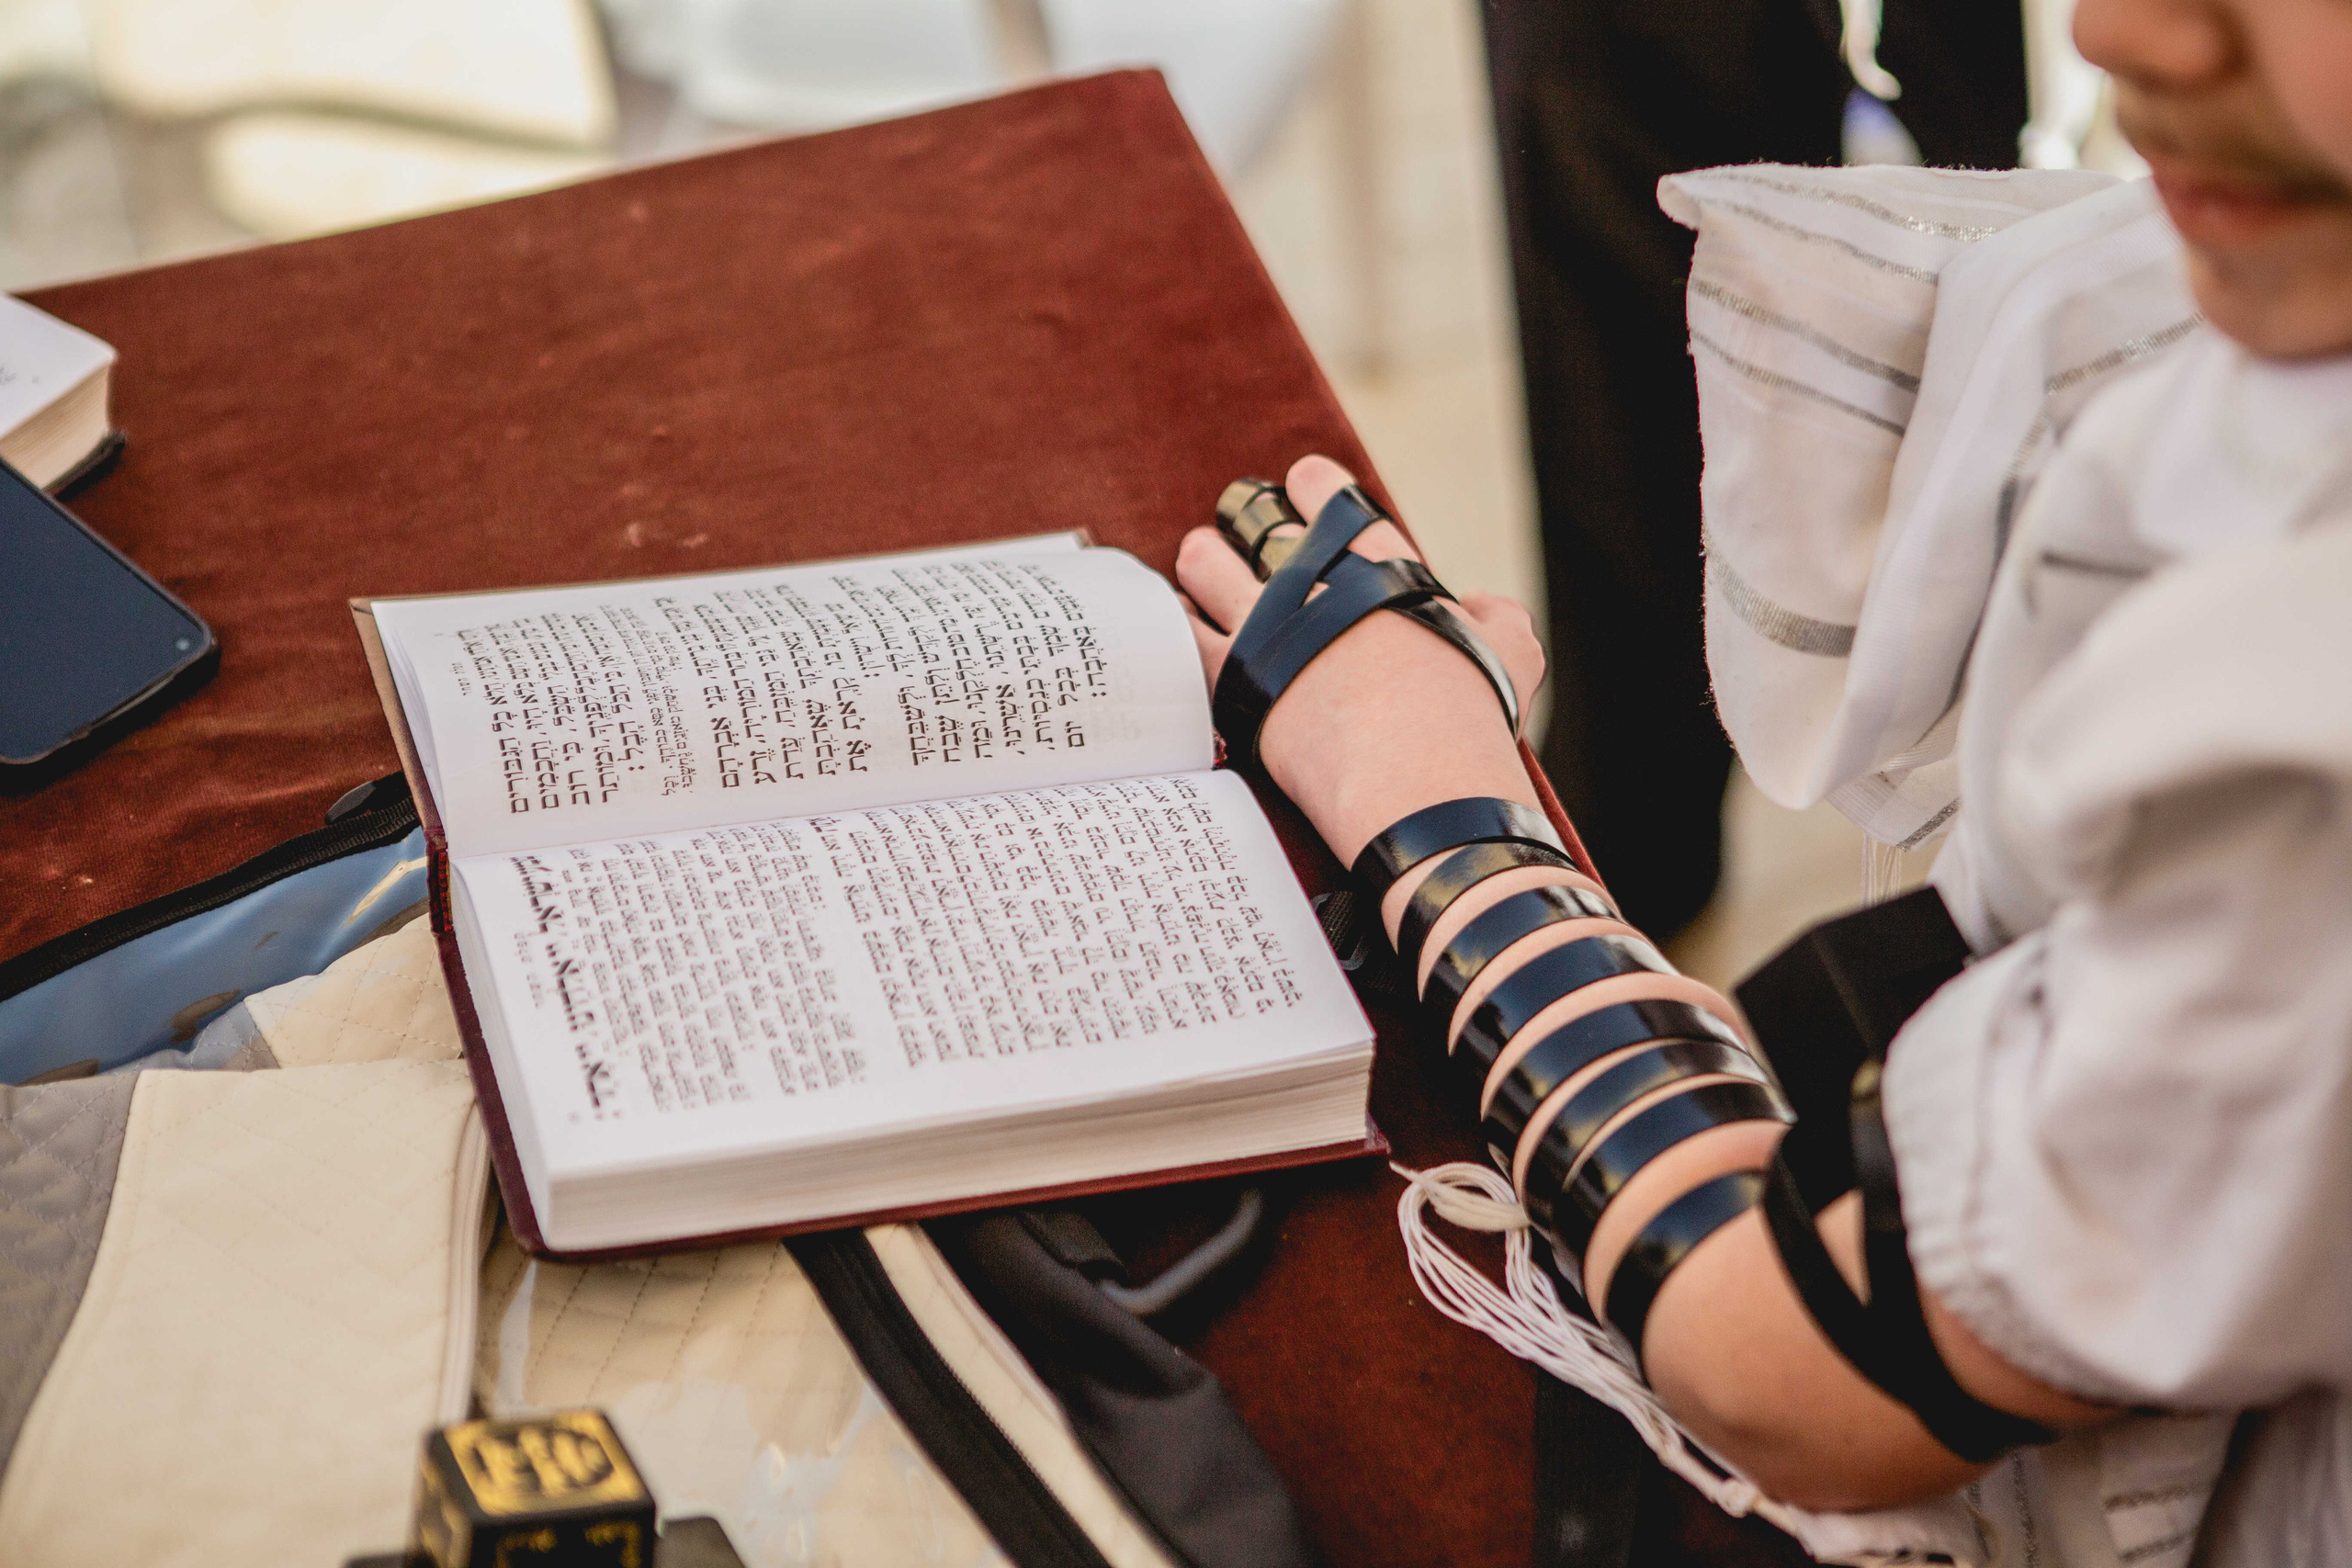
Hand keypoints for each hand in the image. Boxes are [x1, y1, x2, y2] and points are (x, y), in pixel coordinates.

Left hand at [1174, 454, 1545, 880]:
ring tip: (1199, 559)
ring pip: (1209, 567)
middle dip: (1250, 525)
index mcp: (1383, 567)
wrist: (1419, 788)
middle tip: (1239, 531)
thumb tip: (1483, 605)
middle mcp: (1317, 584)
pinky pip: (1182, 635)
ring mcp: (1268, 626)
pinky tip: (1171, 622)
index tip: (1300, 484)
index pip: (1333, 501)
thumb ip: (1500, 619)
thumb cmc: (1470, 727)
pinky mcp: (1232, 678)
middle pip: (1262, 529)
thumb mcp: (1511, 657)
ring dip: (1203, 559)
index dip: (1311, 486)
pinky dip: (1174, 621)